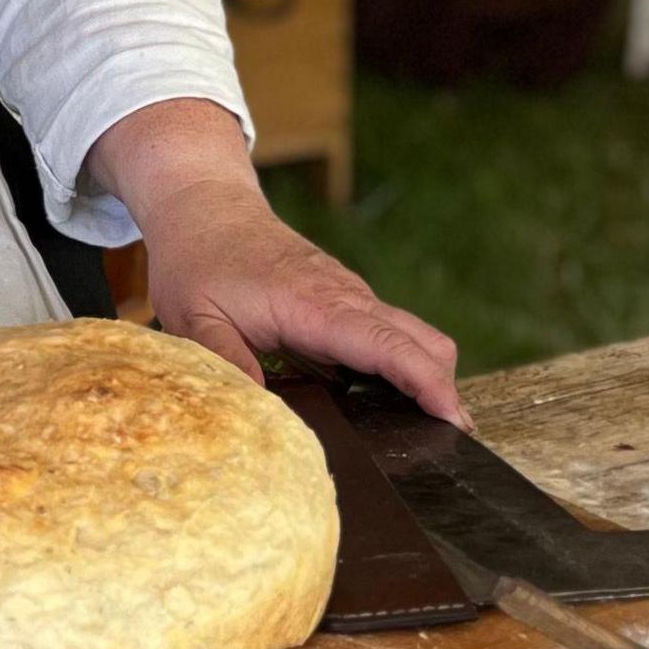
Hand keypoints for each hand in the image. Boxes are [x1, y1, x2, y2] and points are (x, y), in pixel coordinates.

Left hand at [88, 98, 465, 423]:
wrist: (204, 206)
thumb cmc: (197, 261)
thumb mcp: (194, 319)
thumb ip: (228, 364)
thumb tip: (258, 414)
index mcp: (314, 304)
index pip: (387, 345)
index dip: (426, 381)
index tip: (454, 416)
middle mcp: (344, 297)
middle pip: (421, 341)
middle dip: (442, 388)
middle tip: (450, 442)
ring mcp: (348, 296)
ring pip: (410, 336)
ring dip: (423, 377)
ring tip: (421, 433)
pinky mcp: (342, 300)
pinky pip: (385, 333)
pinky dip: (399, 365)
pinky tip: (382, 402)